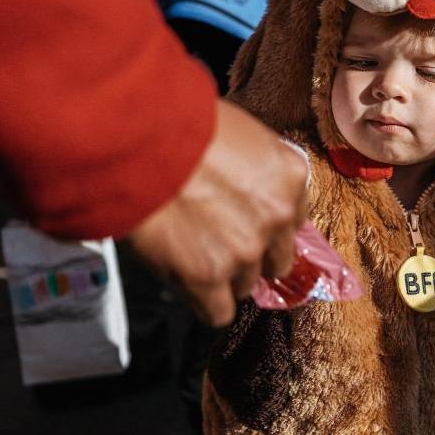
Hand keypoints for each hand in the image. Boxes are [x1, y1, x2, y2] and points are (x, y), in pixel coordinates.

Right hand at [129, 100, 307, 325]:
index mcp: (290, 177)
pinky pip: (218, 313)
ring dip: (222, 275)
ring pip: (245, 286)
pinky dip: (204, 303)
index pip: (294, 221)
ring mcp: (245, 250)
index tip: (246, 223)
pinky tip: (187, 282)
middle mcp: (276, 218)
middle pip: (276, 260)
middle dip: (250, 254)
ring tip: (190, 251)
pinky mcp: (208, 276)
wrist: (140, 139)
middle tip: (217, 240)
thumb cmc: (180, 122)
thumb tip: (245, 190)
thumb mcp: (239, 133)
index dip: (267, 225)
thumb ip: (255, 167)